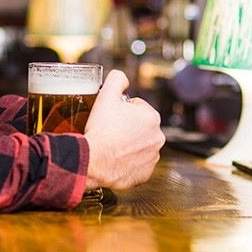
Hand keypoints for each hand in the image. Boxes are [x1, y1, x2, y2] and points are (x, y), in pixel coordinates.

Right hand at [83, 70, 165, 190]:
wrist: (93, 160)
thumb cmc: (101, 130)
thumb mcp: (106, 95)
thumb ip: (117, 79)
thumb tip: (122, 78)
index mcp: (152, 117)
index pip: (137, 108)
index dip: (121, 111)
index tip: (112, 118)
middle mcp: (158, 137)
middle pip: (140, 127)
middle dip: (127, 128)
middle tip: (110, 131)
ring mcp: (152, 157)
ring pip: (140, 146)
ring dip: (129, 144)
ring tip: (112, 145)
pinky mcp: (145, 173)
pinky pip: (138, 164)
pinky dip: (129, 162)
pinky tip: (116, 158)